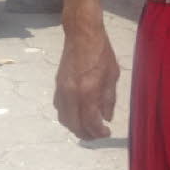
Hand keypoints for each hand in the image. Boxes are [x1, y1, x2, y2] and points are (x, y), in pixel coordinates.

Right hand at [54, 25, 119, 139]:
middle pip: (74, 125)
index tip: (106, 133)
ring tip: (88, 127)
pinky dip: (68, 116)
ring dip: (75, 127)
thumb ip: (109, 99)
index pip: (90, 122)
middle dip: (86, 134)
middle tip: (97, 134)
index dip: (98, 132)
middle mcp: (71, 94)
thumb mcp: (112, 76)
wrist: (82, 35)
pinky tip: (78, 114)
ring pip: (64, 119)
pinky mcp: (57, 86)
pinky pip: (60, 108)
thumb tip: (106, 118)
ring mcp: (62, 90)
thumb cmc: (102, 53)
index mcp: (88, 91)